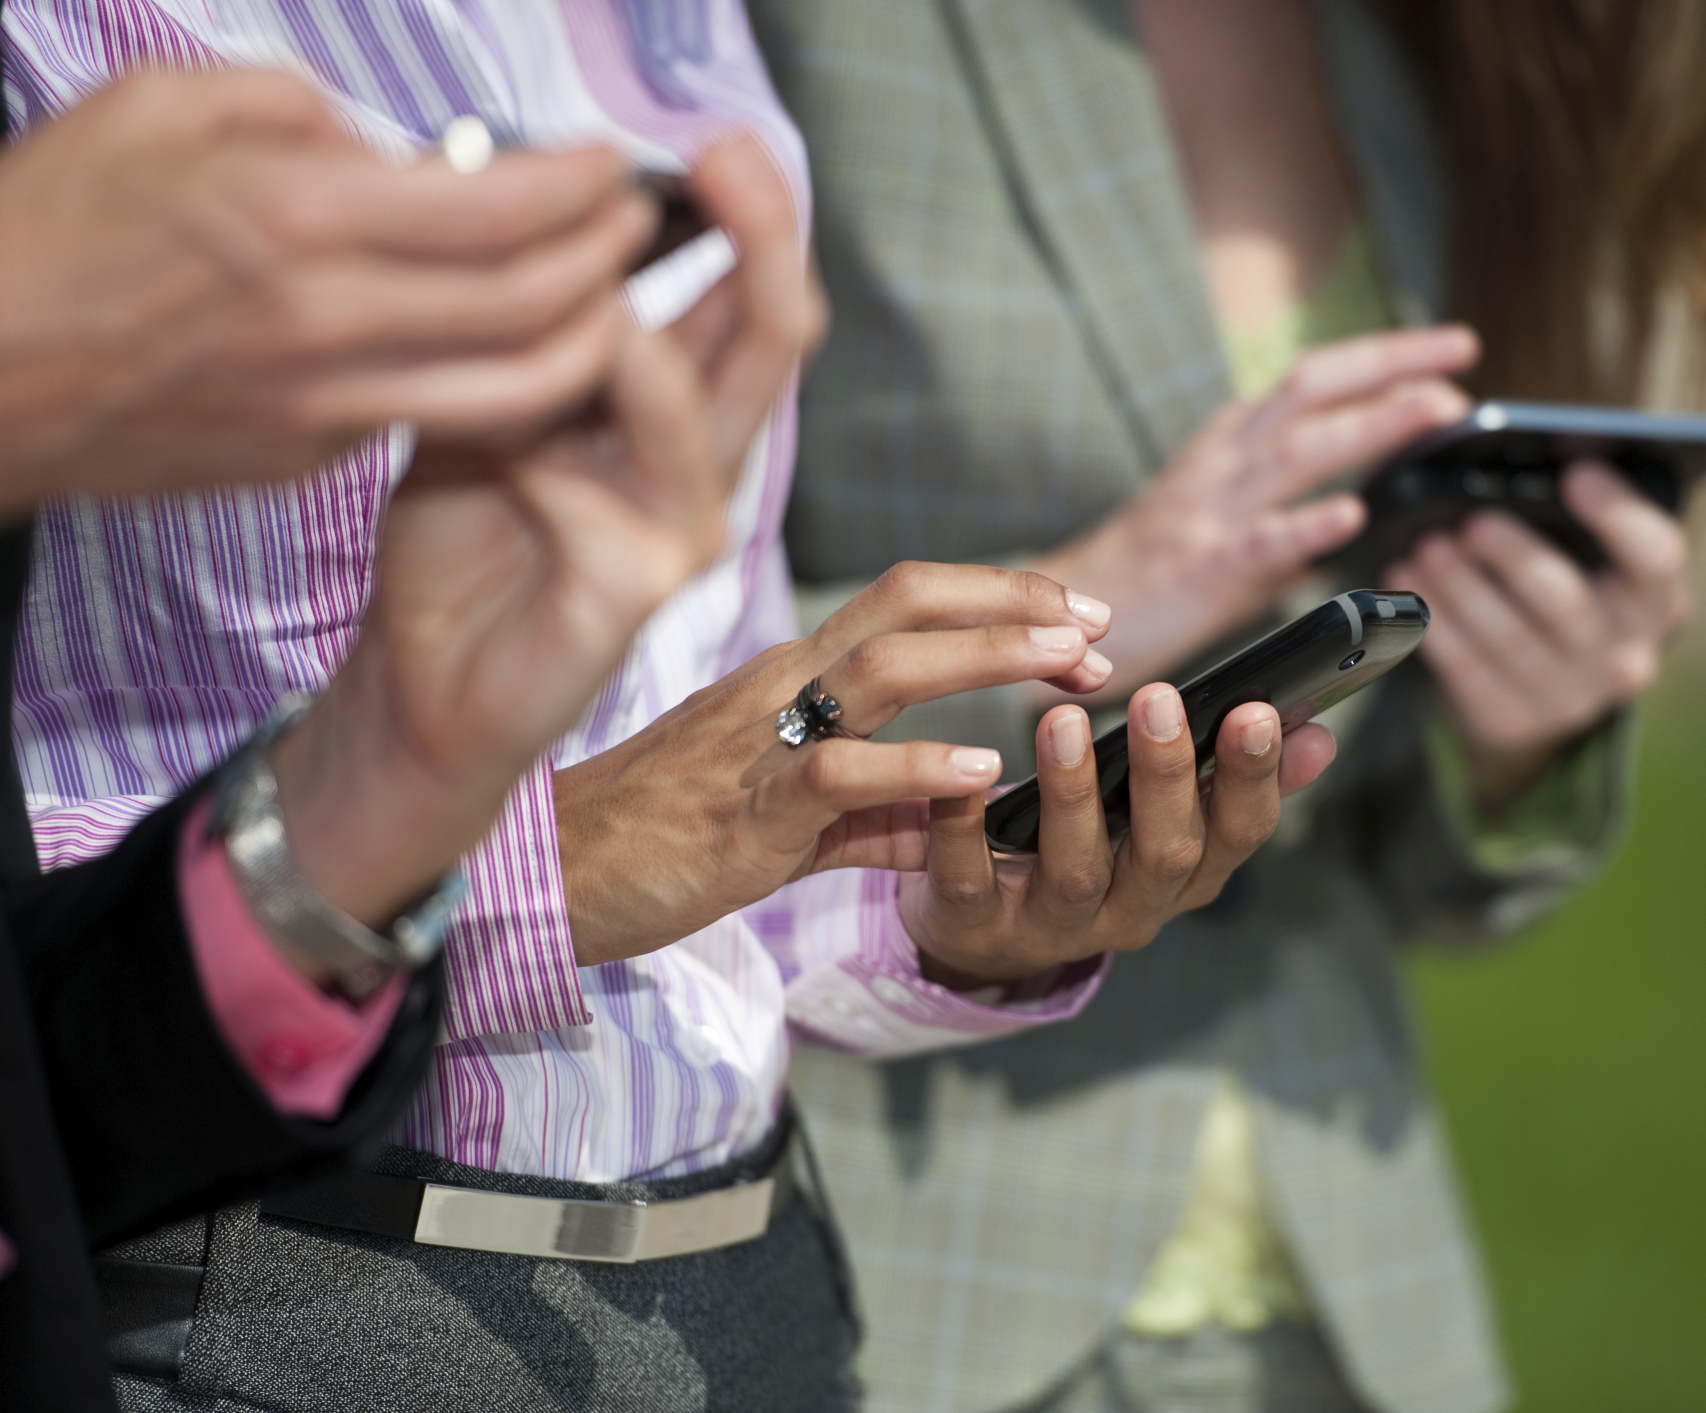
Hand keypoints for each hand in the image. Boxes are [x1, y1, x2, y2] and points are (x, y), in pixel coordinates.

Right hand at [0, 68, 654, 509]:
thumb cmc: (48, 232)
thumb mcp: (160, 109)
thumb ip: (295, 111)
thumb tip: (388, 147)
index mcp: (295, 216)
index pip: (498, 206)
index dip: (580, 185)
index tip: (609, 167)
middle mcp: (329, 319)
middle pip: (534, 304)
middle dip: (611, 262)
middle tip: (635, 228)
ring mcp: (327, 402)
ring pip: (514, 390)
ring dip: (589, 345)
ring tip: (613, 302)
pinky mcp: (314, 455)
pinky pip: (438, 417)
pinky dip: (501, 385)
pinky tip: (516, 347)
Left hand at [267, 132, 808, 955]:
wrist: (423, 675)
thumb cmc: (461, 536)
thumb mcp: (489, 393)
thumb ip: (530, 323)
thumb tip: (548, 211)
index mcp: (677, 409)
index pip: (745, 297)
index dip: (745, 216)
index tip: (708, 144)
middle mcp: (702, 462)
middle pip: (772, 336)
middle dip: (760, 237)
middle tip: (729, 156)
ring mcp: (684, 530)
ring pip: (713, 409)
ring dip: (644, 340)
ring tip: (587, 294)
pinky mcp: (640, 590)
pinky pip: (624, 499)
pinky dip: (560, 454)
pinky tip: (510, 452)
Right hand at [553, 562, 1120, 965]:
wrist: (550, 880)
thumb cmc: (660, 839)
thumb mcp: (786, 819)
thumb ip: (872, 817)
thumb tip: (947, 825)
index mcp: (793, 679)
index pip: (905, 602)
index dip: (998, 598)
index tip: (1078, 618)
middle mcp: (781, 687)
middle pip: (907, 603)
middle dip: (1014, 605)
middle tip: (1101, 629)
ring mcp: (761, 742)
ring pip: (884, 668)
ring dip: (987, 657)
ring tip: (1070, 665)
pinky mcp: (744, 813)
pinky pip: (838, 775)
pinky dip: (916, 767)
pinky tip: (983, 770)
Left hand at [905, 690, 1338, 987]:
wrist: (992, 929)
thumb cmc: (1096, 846)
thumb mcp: (1173, 821)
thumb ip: (1240, 778)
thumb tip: (1319, 733)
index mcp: (1190, 874)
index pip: (1239, 832)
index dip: (1253, 778)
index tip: (1258, 710)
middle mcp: (1134, 908)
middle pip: (1165, 852)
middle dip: (1166, 777)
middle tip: (1160, 696)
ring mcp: (1056, 924)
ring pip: (1076, 868)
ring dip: (1072, 794)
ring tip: (1062, 720)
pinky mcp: (979, 924)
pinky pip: (972, 881)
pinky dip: (964, 831)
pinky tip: (963, 781)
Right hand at [1028, 325, 1476, 696]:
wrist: (1068, 613)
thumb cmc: (1147, 574)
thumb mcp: (1222, 525)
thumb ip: (1286, 517)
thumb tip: (1350, 520)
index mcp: (1230, 443)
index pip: (1313, 380)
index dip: (1382, 357)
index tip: (1450, 349)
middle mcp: (1223, 461)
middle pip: (1311, 389)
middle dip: (1389, 364)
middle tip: (1461, 353)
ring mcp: (1212, 510)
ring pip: (1298, 451)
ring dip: (1372, 424)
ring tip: (1434, 408)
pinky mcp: (1201, 568)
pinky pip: (1259, 543)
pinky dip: (1306, 527)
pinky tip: (1349, 517)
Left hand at [1386, 461, 1691, 815]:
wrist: (1544, 687)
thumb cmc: (1564, 583)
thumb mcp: (1586, 555)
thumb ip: (1566, 514)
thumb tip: (1513, 458)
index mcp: (1657, 598)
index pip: (1656, 556)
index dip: (1618, 513)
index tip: (1575, 471)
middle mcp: (1627, 654)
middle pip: (1567, 602)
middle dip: (1514, 556)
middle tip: (1470, 520)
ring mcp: (1572, 697)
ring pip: (1507, 639)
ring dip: (1459, 587)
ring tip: (1423, 546)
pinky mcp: (1515, 722)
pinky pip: (1467, 672)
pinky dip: (1433, 625)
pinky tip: (1406, 587)